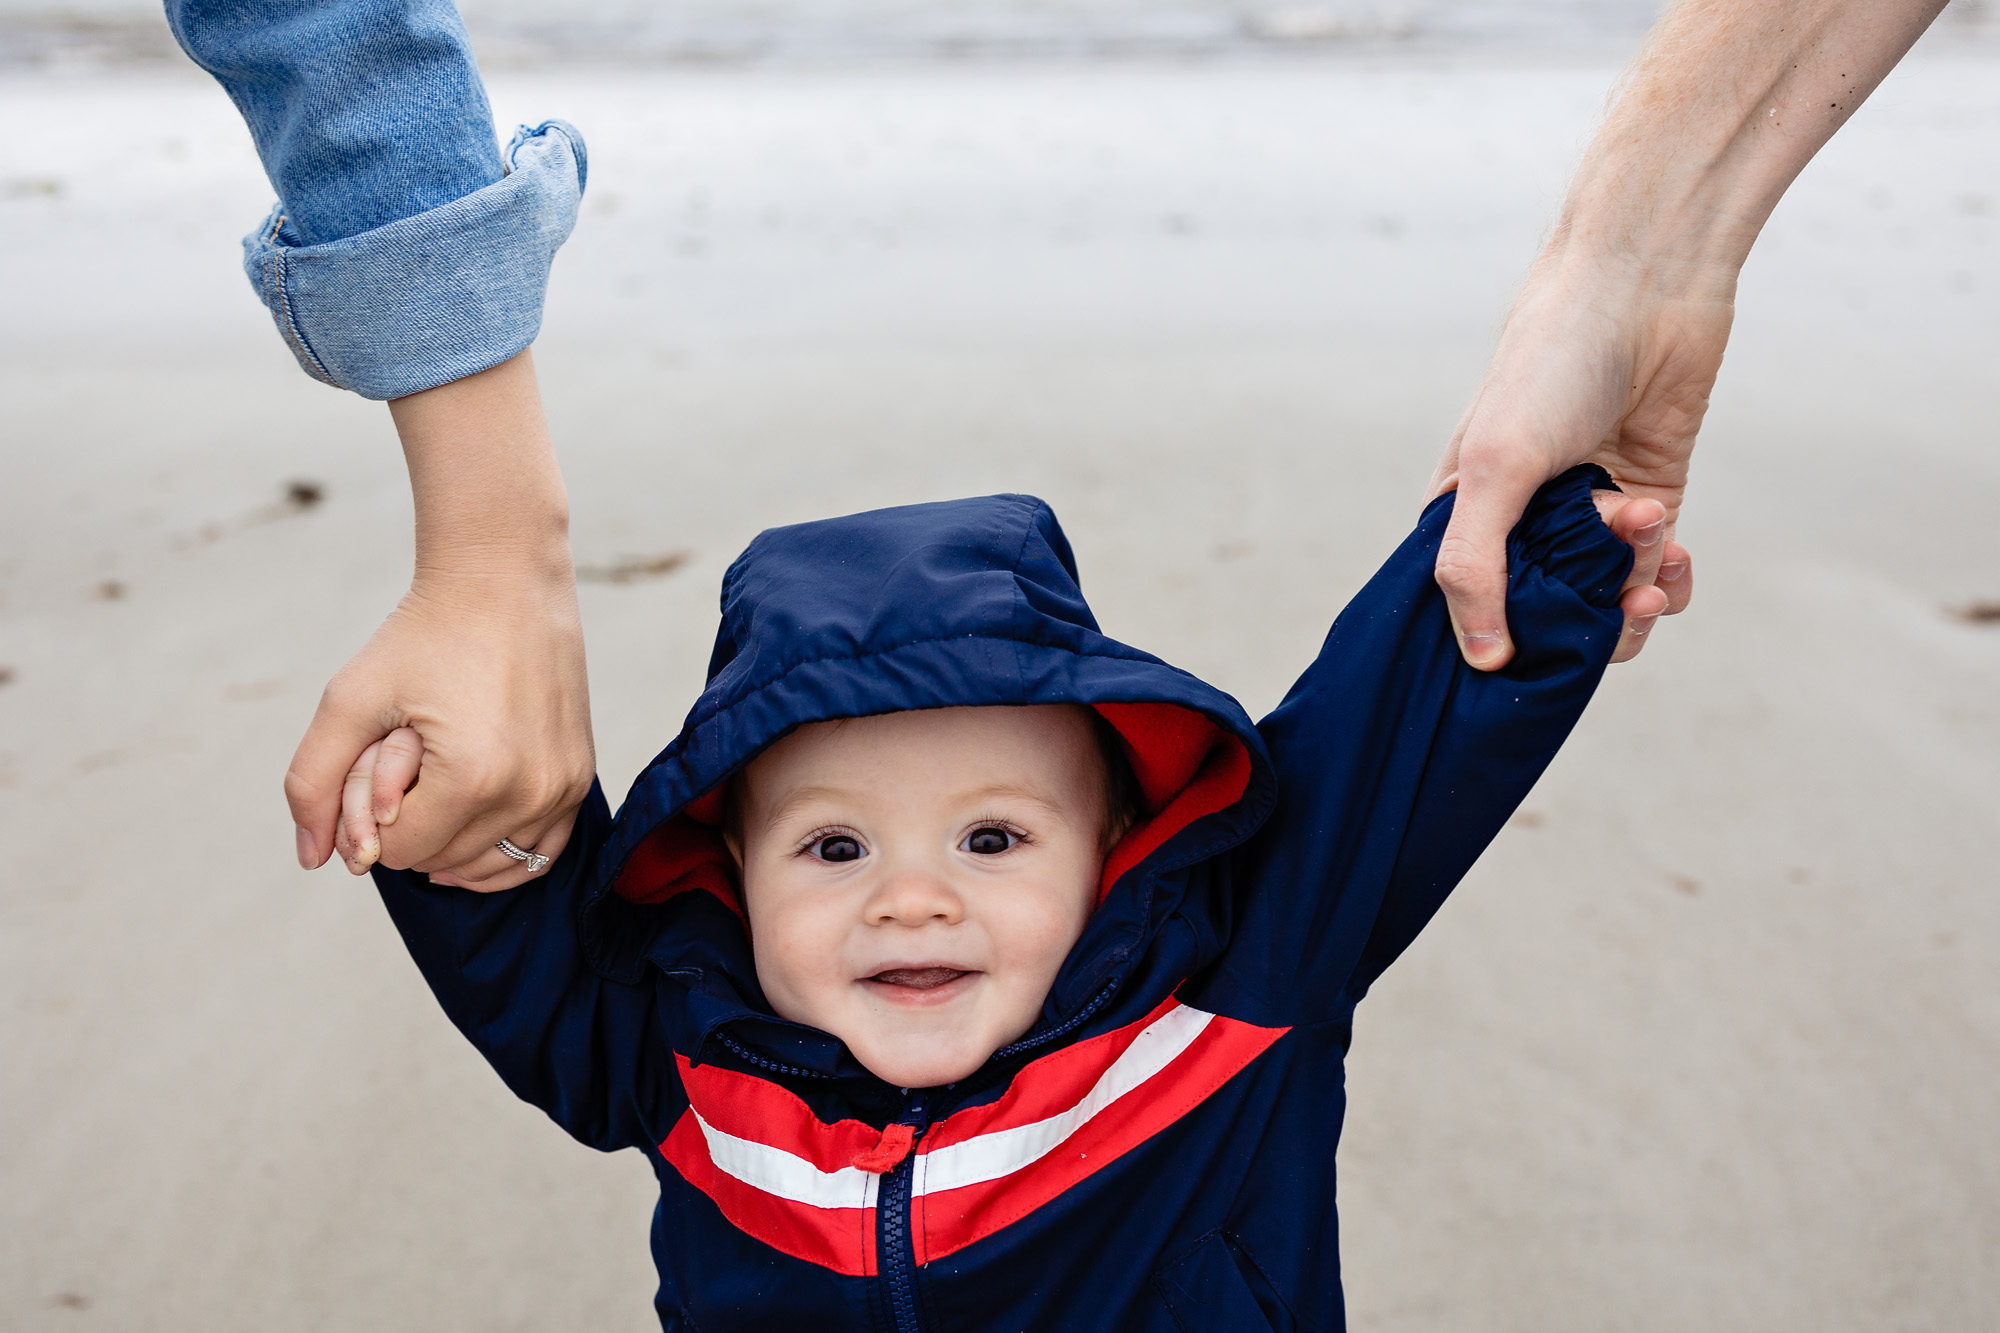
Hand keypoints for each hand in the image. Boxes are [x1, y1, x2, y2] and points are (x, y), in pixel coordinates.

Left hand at [299, 566, 591, 888]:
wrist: (504, 579)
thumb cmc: (423, 633)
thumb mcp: (348, 699)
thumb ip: (311, 783)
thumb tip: (312, 860)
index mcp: (471, 778)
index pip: (398, 851)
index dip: (369, 817)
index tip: (374, 764)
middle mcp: (527, 792)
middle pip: (442, 860)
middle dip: (411, 826)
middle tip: (405, 767)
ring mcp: (562, 787)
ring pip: (490, 864)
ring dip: (452, 842)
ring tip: (432, 796)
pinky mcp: (579, 777)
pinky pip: (542, 850)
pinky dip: (503, 853)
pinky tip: (471, 834)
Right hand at [1422, 0, 1945, 671]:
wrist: (1645, 290)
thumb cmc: (1549, 367)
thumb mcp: (1495, 470)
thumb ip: (1474, 569)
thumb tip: (1483, 660)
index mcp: (1464, 514)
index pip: (1465, 609)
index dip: (1495, 642)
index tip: (1528, 657)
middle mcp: (1524, 523)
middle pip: (1545, 617)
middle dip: (1582, 611)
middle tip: (1613, 585)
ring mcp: (1589, 517)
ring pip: (1605, 605)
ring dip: (1632, 589)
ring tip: (1649, 538)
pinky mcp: (1651, 503)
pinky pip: (1655, 578)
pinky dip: (1668, 582)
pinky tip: (1673, 558)